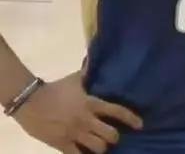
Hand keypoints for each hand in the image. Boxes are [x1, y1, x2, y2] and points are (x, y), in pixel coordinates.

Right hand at [13, 71, 142, 153]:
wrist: (29, 101)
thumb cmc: (54, 89)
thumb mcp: (74, 79)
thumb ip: (88, 71)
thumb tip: (96, 57)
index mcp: (91, 103)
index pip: (117, 111)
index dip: (131, 119)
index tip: (140, 125)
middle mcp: (86, 120)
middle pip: (111, 135)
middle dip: (115, 137)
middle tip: (113, 136)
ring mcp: (74, 134)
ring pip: (98, 148)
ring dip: (101, 148)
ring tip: (100, 145)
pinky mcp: (61, 144)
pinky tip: (85, 153)